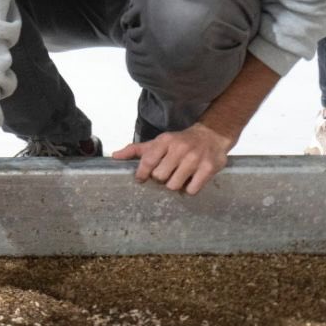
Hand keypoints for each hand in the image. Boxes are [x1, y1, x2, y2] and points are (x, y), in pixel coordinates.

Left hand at [111, 122, 230, 194]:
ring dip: (174, 185)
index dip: (142, 173)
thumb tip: (114, 157)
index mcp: (165, 141)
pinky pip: (192, 189)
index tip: (141, 178)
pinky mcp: (209, 168)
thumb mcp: (158, 142)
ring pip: (174, 185)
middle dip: (161, 178)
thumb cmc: (180, 142)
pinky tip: (190, 180)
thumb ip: (135, 150)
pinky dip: (189, 189)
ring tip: (178, 177)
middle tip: (167, 174)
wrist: (211, 136)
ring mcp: (195, 158)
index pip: (148, 161)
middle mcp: (180, 148)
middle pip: (160, 176)